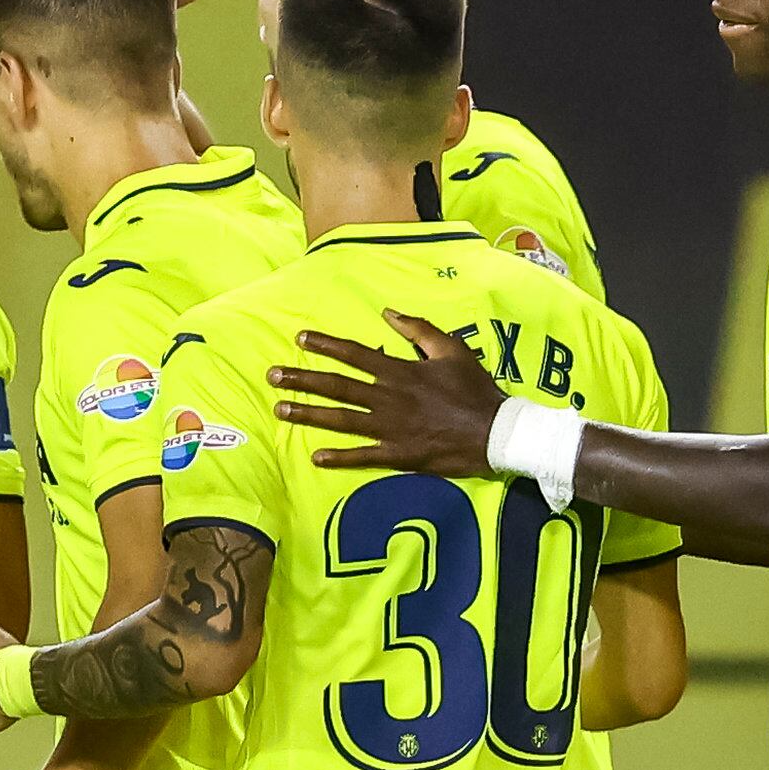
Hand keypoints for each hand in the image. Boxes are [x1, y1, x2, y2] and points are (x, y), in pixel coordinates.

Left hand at [269, 308, 499, 473]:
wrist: (496, 431)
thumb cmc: (474, 389)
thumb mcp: (451, 349)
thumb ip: (418, 329)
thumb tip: (388, 313)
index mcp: (400, 371)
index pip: (354, 354)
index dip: (325, 345)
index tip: (299, 339)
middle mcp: (388, 397)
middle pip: (337, 386)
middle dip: (302, 380)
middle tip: (272, 376)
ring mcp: (391, 427)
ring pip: (341, 419)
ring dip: (308, 415)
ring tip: (280, 410)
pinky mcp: (398, 454)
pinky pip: (363, 456)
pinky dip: (339, 457)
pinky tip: (316, 456)